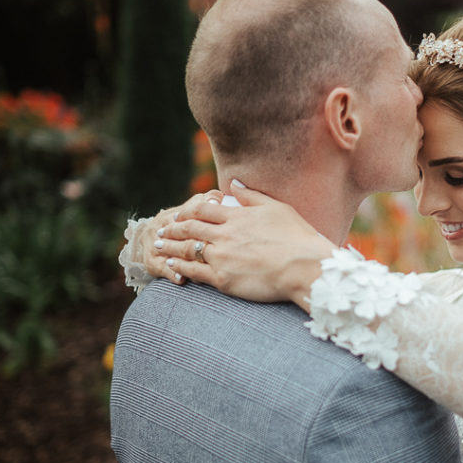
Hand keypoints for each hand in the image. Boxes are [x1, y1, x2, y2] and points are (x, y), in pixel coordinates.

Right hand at [134, 190, 225, 281]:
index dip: (202, 218)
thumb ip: (204, 202)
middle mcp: (161, 228)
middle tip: (216, 250)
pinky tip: (181, 279)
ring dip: (186, 261)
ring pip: (171, 253)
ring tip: (203, 268)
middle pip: (178, 235)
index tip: (218, 225)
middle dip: (197, 243)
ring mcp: (155, 246)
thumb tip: (218, 197)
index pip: (186, 215)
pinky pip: (162, 269)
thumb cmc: (178, 224)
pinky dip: (172, 274)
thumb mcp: (188, 210)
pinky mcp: (152, 263)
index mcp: (172, 214)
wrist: (150, 239)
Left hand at [153, 181, 335, 307]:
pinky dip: (180, 267)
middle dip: (174, 228)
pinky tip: (171, 266)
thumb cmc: (297, 237)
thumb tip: (233, 183)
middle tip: (162, 229)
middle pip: (190, 228)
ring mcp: (221, 257)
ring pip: (187, 249)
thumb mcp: (277, 208)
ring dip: (171, 246)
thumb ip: (252, 196)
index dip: (189, 211)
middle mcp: (225, 234)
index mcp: (237, 216)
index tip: (180, 215)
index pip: (204, 209)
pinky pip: (194, 272)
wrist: (304, 267)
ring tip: (159, 246)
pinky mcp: (223, 279)